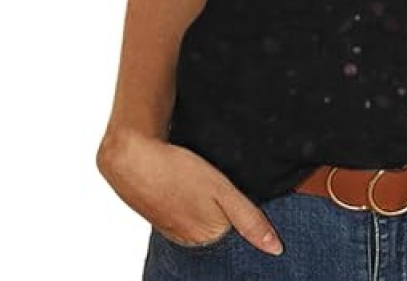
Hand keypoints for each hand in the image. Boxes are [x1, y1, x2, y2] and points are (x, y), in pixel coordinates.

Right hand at [96, 130, 283, 255]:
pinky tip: (194, 193)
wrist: (132, 158)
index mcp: (207, 238)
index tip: (254, 216)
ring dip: (210, 213)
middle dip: (231, 222)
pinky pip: (187, 217)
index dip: (249, 228)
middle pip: (221, 235)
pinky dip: (195, 208)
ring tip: (210, 193)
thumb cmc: (178, 171)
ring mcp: (174, 231)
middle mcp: (190, 242)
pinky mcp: (163, 217)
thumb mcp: (223, 191)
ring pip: (203, 225)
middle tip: (229, 197)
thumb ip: (249, 219)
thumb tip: (275, 249)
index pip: (237, 243)